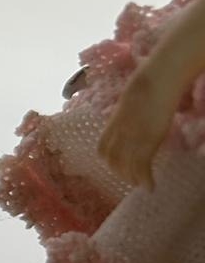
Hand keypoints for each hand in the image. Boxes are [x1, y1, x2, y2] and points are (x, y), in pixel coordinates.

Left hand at [99, 71, 171, 188]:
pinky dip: (145, 179)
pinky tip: (150, 187)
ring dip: (132, 178)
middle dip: (120, 172)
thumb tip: (135, 111)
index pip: (103, 147)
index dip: (107, 159)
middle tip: (130, 178)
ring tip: (139, 184)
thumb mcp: (132, 96)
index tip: (115, 165)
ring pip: (126, 166)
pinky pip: (143, 165)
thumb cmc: (150, 79)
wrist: (160, 76)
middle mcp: (120, 132)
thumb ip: (128, 109)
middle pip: (113, 160)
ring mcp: (134, 136)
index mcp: (115, 121)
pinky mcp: (149, 139)